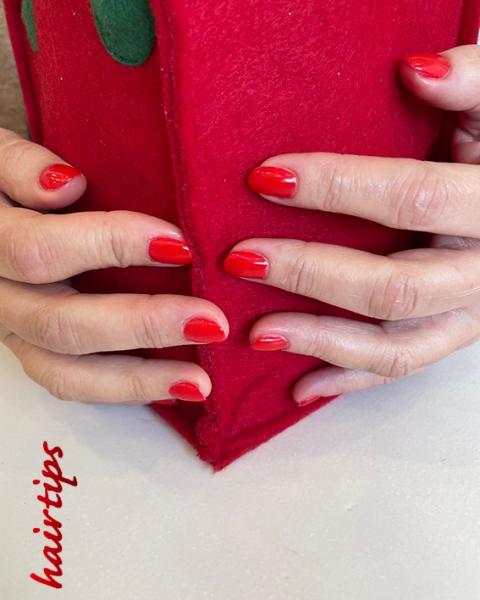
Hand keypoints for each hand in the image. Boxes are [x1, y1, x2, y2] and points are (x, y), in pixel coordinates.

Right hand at [0, 128, 228, 403]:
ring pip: (65, 373)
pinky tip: (172, 389)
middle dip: (142, 324)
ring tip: (199, 382)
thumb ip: (19, 164)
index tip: (178, 243)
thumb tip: (66, 183)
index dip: (109, 245)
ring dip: (138, 380)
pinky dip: (123, 391)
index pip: (41, 250)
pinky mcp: (33, 353)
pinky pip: (72, 385)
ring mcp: (13, 334)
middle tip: (211, 321)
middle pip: (61, 325)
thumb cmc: (3, 184)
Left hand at [224, 44, 479, 405]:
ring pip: (395, 347)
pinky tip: (299, 385)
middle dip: (310, 274)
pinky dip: (348, 381)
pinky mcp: (451, 336)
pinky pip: (400, 370)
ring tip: (258, 334)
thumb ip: (473, 84)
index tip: (265, 178)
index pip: (410, 200)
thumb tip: (417, 70)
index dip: (338, 190)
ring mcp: (468, 315)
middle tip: (243, 260)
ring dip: (321, 342)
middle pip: (394, 288)